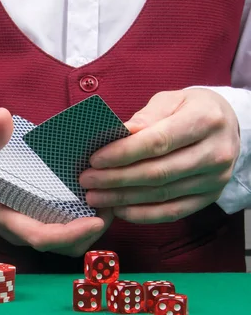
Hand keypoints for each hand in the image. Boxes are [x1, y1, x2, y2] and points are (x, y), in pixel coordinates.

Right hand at [0, 108, 112, 256]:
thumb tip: (3, 116)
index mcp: (2, 215)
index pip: (38, 236)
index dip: (69, 234)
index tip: (96, 222)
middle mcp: (16, 229)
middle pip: (59, 245)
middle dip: (90, 232)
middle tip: (113, 204)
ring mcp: (25, 229)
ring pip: (63, 244)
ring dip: (88, 230)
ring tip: (109, 203)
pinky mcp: (32, 223)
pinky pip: (60, 233)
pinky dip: (80, 224)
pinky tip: (92, 202)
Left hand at [80, 89, 239, 223]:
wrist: (227, 125)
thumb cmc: (190, 109)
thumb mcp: (170, 100)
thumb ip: (146, 117)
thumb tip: (121, 133)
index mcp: (205, 120)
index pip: (158, 142)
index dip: (122, 153)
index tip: (95, 159)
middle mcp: (216, 153)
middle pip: (157, 172)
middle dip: (116, 179)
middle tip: (87, 180)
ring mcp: (215, 179)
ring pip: (161, 195)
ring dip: (123, 198)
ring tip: (94, 196)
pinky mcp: (209, 198)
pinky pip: (172, 212)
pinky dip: (142, 214)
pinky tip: (118, 209)